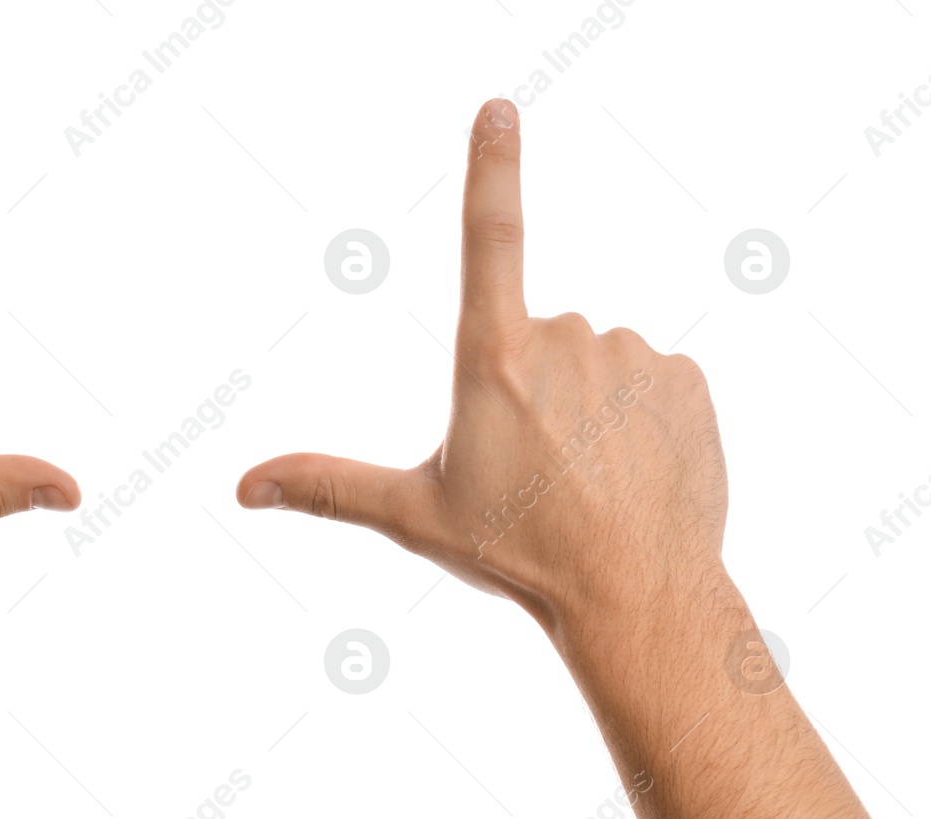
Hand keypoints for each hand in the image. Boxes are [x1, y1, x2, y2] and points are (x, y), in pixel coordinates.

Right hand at [237, 99, 726, 630]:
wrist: (638, 597)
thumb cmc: (518, 555)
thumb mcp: (413, 516)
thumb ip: (327, 486)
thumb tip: (244, 486)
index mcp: (495, 361)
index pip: (490, 239)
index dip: (491, 167)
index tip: (499, 109)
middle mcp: (569, 340)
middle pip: (536, 336)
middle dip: (530, 386)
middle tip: (534, 467)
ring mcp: (634, 355)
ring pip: (594, 357)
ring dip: (585, 401)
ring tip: (586, 476)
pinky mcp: (687, 379)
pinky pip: (647, 377)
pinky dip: (636, 414)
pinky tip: (630, 470)